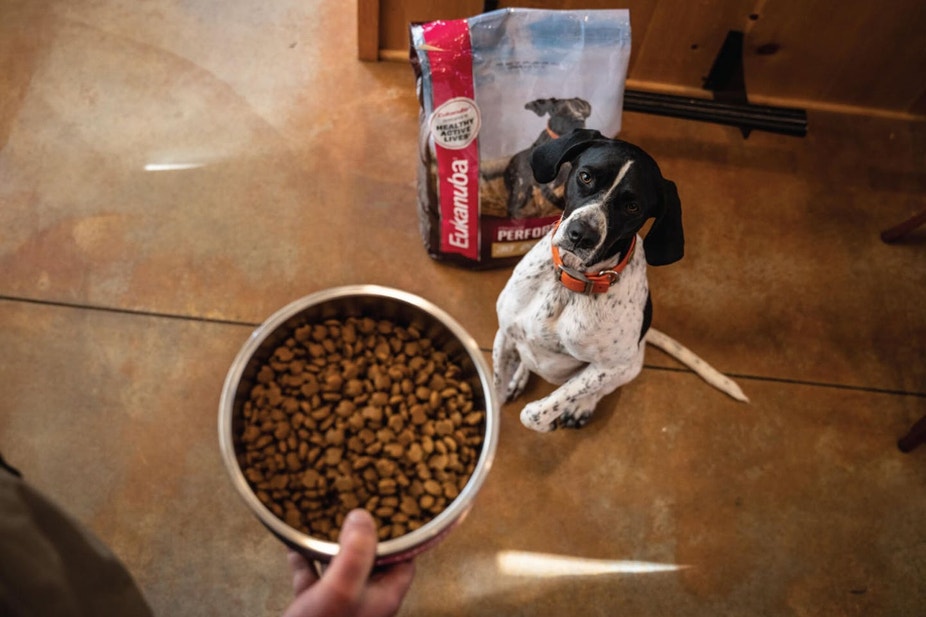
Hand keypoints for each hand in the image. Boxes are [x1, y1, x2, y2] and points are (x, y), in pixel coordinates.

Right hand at [282, 509, 415, 616]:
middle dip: (362, 533)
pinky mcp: (315, 608)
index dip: (400, 533)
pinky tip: (293, 543)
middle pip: (372, 558)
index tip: (390, 506)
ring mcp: (341, 604)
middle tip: (356, 503)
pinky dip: (304, 559)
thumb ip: (356, 552)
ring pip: (341, 565)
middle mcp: (366, 599)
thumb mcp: (342, 587)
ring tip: (325, 516)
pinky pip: (313, 577)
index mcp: (384, 595)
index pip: (403, 557)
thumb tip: (363, 516)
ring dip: (331, 543)